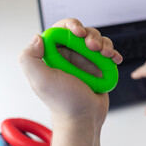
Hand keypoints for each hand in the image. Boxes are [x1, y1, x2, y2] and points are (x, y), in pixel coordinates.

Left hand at [19, 18, 122, 145]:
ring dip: (105, 44)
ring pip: (97, 41)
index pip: (60, 30)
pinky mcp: (98, 69)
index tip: (79, 34)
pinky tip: (115, 60)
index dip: (71, 26)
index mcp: (52, 55)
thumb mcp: (40, 80)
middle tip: (95, 48)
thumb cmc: (64, 103)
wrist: (83, 119)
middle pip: (82, 33)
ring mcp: (84, 63)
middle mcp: (68, 57)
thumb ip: (29, 58)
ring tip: (107, 56)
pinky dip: (114, 54)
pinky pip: (107, 55)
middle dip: (92, 36)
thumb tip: (38, 38)